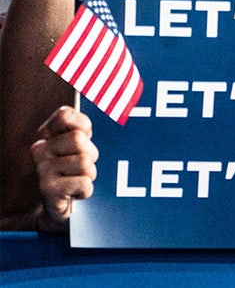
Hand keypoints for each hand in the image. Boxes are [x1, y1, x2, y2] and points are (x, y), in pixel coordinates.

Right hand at [29, 106, 97, 230]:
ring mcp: (42, 169)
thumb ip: (87, 126)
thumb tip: (113, 103)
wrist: (67, 210)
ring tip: (81, 180)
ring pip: (84, 162)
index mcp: (49, 133)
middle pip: (79, 140)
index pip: (65, 115)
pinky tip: (78, 194)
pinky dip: (87, 190)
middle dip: (91, 155)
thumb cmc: (81, 172)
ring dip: (90, 174)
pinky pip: (83, 182)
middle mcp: (41, 148)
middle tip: (85, 166)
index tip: (86, 137)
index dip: (83, 126)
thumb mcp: (86, 146)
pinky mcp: (47, 189)